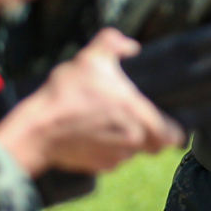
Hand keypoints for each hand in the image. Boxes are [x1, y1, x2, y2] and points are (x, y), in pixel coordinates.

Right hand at [0, 29, 182, 177]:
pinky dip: (108, 150)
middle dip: (150, 134)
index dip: (173, 129)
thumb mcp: (90, 58)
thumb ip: (113, 42)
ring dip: (128, 141)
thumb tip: (131, 46)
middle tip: (135, 119)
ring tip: (108, 123)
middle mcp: (133, 141)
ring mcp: (116, 157)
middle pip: (155, 145)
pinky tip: (94, 135)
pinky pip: (113, 160)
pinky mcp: (100, 167)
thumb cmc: (65, 94)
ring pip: (133, 152)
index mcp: (138, 115)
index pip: (173, 134)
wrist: (37, 129)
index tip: (165, 121)